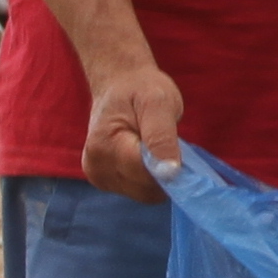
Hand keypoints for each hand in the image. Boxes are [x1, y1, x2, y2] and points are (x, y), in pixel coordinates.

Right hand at [80, 58, 186, 200]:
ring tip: (155, 147)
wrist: (118, 83)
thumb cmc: (140, 89)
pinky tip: (146, 156)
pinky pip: (138, 191)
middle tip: (167, 143)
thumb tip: (169, 174)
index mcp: (105, 147)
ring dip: (158, 176)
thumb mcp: (158, 103)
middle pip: (146, 188)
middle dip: (164, 171)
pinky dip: (149, 178)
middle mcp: (96, 167)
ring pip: (144, 193)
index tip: (180, 148)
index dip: (170, 166)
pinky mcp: (103, 182)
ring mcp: (98, 177)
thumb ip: (162, 138)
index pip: (147, 175)